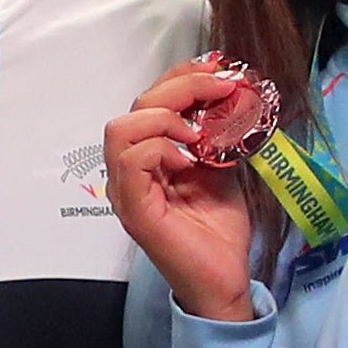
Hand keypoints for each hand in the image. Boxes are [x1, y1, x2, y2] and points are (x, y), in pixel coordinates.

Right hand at [103, 64, 258, 324]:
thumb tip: (226, 97)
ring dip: (165, 119)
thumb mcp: (222, 168)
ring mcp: (127, 192)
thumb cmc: (219, 232)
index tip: (216, 68)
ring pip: (122, 129)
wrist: (224, 280)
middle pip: (135, 107)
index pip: (150, 101)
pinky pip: (131, 162)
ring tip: (198, 134)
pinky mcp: (135, 210)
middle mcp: (130, 172)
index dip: (180, 77)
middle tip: (219, 90)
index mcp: (149, 158)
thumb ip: (215, 135)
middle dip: (180, 88)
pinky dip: (160, 149)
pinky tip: (188, 160)